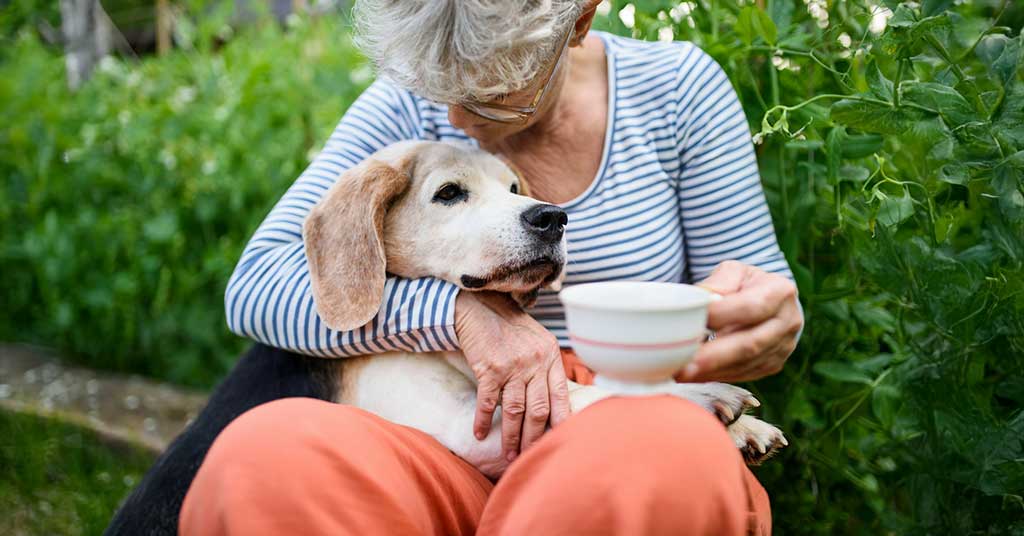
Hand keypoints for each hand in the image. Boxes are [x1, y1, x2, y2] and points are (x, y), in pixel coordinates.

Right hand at [455, 291, 570, 461]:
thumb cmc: (510, 327)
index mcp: (551, 357)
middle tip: (529, 457)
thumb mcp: (539, 341)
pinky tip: (480, 434)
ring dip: (511, 437)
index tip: (558, 443)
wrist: (480, 307)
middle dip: (534, 438)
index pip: (561, 397)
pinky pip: (487, 402)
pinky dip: (483, 420)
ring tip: (508, 455)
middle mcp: (535, 362)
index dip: (560, 423)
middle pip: (538, 410)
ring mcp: (512, 366)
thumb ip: (548, 367)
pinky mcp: (489, 368)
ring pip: (515, 411)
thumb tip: (556, 401)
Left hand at [676, 261, 802, 382]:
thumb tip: (698, 301)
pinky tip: (694, 375)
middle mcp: (788, 321)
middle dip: (714, 357)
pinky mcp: (773, 365)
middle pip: (749, 344)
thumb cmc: (746, 284)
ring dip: (711, 371)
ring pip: (745, 364)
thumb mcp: (734, 272)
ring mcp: (783, 347)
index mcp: (779, 292)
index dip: (720, 316)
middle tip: (683, 365)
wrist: (771, 301)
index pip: (750, 307)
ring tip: (681, 372)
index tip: (690, 321)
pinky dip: (716, 376)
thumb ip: (718, 283)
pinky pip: (743, 374)